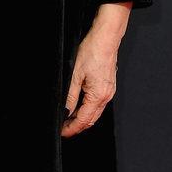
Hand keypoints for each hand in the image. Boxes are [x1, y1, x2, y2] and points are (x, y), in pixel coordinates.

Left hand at [61, 2, 130, 137]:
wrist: (105, 39)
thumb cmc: (92, 52)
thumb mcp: (74, 75)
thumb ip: (70, 97)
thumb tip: (65, 111)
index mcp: (98, 96)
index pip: (83, 120)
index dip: (71, 129)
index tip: (62, 132)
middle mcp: (106, 96)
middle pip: (91, 120)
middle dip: (77, 126)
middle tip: (63, 128)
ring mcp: (109, 92)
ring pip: (95, 113)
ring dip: (82, 118)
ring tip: (68, 118)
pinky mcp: (109, 87)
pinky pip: (98, 104)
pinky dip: (88, 109)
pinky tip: (79, 106)